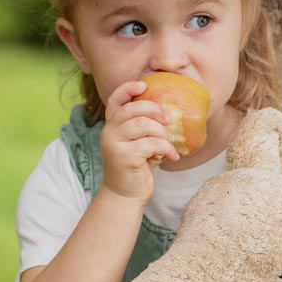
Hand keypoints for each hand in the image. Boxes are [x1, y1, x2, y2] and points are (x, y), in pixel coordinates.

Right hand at [99, 81, 179, 203]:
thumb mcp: (139, 145)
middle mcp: (109, 132)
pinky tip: (171, 157)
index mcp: (112, 126)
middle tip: (168, 120)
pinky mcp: (124, 157)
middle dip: (154, 110)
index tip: (143, 85)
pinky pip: (151, 144)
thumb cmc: (136, 169)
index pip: (115, 100)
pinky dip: (165, 148)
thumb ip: (146, 129)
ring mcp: (115, 144)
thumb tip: (169, 114)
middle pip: (132, 109)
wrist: (125, 196)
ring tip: (168, 144)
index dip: (128, 89)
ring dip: (161, 133)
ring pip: (142, 125)